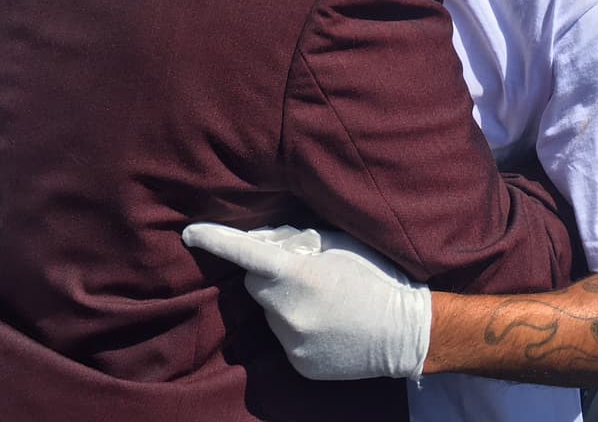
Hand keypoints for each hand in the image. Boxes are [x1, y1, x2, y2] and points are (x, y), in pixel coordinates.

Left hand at [182, 223, 430, 380]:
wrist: (407, 333)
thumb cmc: (377, 277)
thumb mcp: (340, 244)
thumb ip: (297, 241)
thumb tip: (263, 240)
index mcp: (298, 276)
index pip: (244, 253)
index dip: (214, 240)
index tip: (189, 233)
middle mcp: (287, 313)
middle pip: (255, 284)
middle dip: (268, 272)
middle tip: (302, 267)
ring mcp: (292, 344)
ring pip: (270, 313)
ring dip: (285, 302)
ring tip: (323, 299)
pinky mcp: (299, 365)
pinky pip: (285, 337)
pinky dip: (297, 326)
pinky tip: (327, 322)